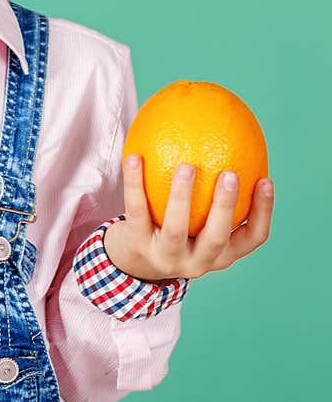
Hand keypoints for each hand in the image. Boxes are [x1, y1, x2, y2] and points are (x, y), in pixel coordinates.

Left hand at [102, 156, 274, 281]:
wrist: (135, 262)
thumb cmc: (176, 229)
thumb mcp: (201, 221)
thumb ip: (216, 193)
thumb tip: (232, 138)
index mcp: (221, 254)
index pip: (253, 237)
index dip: (263, 211)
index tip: (266, 179)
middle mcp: (198, 261)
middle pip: (218, 237)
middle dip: (226, 206)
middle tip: (231, 174)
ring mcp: (167, 256)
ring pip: (177, 228)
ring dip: (182, 196)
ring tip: (186, 167)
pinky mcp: (138, 245)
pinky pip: (137, 209)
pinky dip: (135, 183)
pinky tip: (135, 157)